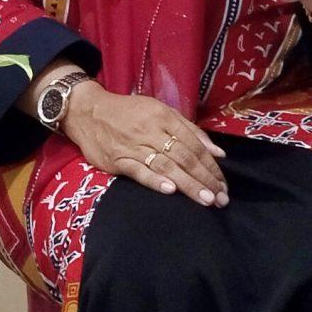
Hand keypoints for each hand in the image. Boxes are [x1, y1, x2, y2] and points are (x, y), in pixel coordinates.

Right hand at [60, 85, 227, 207]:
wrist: (88, 112)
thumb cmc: (129, 112)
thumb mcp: (160, 111)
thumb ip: (190, 130)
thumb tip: (218, 153)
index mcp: (164, 117)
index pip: (194, 144)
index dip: (210, 165)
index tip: (223, 183)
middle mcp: (151, 131)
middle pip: (183, 157)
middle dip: (204, 179)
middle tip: (220, 198)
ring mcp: (133, 146)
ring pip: (166, 166)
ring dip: (188, 184)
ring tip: (205, 200)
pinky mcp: (116, 160)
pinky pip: (138, 171)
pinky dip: (154, 181)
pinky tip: (170, 191)